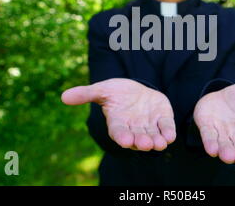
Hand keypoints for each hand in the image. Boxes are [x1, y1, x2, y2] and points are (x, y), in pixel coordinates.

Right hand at [61, 78, 175, 151]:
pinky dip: (168, 133)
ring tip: (159, 144)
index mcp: (118, 123)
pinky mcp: (162, 120)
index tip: (125, 140)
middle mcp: (134, 128)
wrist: (136, 90)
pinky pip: (166, 128)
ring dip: (156, 141)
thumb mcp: (102, 90)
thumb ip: (85, 94)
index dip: (122, 136)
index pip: (119, 132)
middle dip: (141, 141)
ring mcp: (149, 125)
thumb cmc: (116, 92)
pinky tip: (170, 136)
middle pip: (137, 138)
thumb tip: (63, 96)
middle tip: (144, 144)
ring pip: (153, 137)